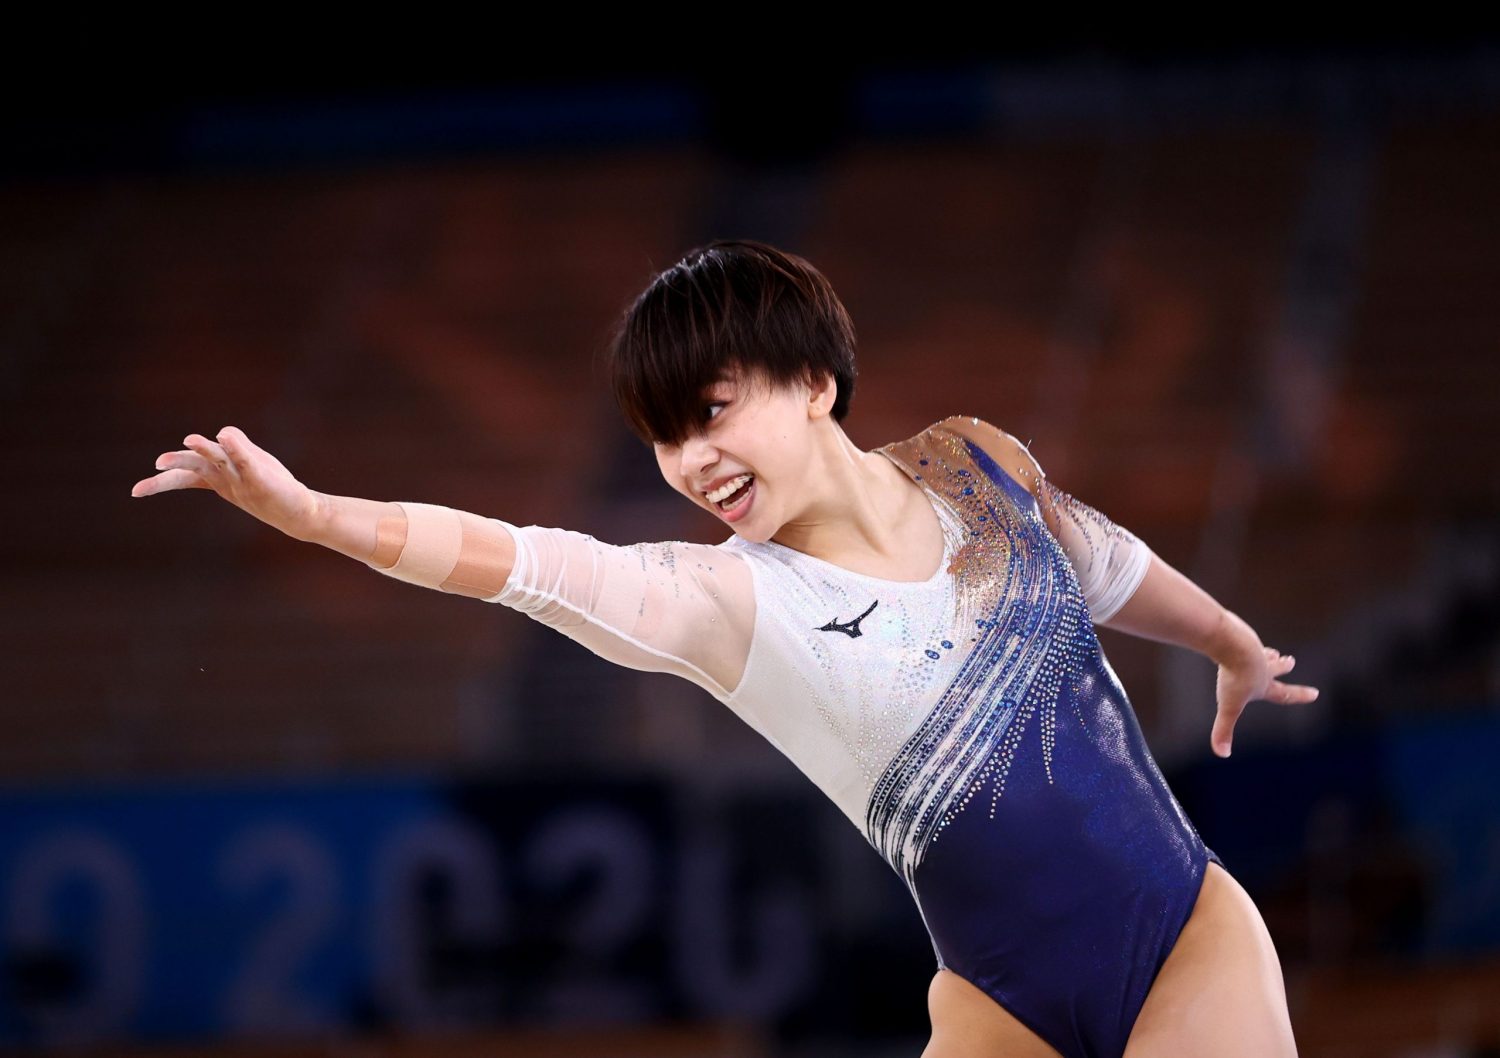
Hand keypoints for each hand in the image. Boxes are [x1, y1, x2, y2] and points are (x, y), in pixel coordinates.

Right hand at [131, 426, 320, 539]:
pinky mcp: (261, 476)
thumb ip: (236, 449)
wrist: (299, 513)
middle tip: (157, 465)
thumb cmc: (270, 489)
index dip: (163, 479)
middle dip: (177, 465)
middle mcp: (227, 478)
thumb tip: (223, 433)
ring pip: (220, 460)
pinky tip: (226, 434)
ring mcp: (244, 478)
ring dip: (205, 448)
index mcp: (218, 478)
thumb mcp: (249, 466)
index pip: (187, 475)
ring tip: (191, 439)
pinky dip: (236, 447)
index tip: (136, 491)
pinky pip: (246, 460)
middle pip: (197, 468)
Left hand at [1211, 644, 1318, 757]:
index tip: (1315, 694)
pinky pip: (1240, 638)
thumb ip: (1223, 730)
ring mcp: (1251, 647)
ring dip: (1264, 653)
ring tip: (1269, 652)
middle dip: (1282, 667)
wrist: (1232, 642)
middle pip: (1275, 667)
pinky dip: (1241, 641)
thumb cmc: (1233, 676)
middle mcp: (1261, 665)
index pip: (1283, 693)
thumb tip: (1222, 754)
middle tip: (1289, 660)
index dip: (1298, 696)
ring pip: (1260, 651)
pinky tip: (1235, 637)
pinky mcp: (1238, 633)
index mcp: (1264, 683)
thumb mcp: (1227, 706)